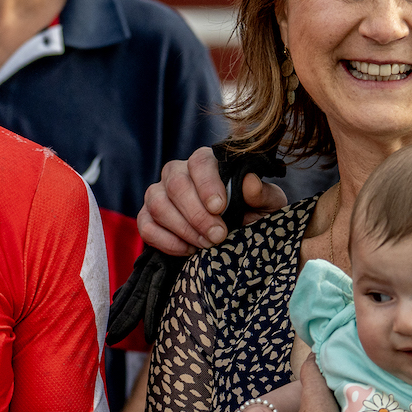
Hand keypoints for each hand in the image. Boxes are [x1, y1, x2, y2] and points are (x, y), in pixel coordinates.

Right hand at [137, 147, 285, 255]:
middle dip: (196, 214)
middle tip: (217, 236)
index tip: (219, 208)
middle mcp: (178, 172)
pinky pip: (145, 226)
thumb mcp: (266, 207)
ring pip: (157, 203)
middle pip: (176, 184)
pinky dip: (166, 241)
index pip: (200, 162)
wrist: (234, 238)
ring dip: (182, 228)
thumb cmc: (251, 215)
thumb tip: (250, 183)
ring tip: (205, 245)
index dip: (207, 184)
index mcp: (207, 162)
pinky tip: (188, 250)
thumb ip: (263, 195)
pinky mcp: (147, 216)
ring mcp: (158, 193)